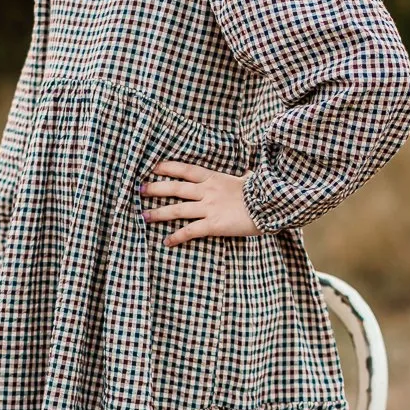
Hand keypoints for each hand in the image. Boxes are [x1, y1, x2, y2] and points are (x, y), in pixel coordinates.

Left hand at [139, 159, 260, 245]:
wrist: (270, 205)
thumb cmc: (262, 192)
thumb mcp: (249, 180)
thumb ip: (244, 177)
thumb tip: (247, 173)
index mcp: (214, 178)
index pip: (185, 170)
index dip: (168, 168)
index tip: (153, 168)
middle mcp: (207, 191)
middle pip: (175, 188)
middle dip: (155, 188)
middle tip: (139, 189)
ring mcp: (208, 208)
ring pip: (177, 210)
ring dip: (158, 213)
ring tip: (144, 216)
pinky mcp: (213, 225)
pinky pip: (190, 231)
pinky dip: (176, 237)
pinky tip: (167, 242)